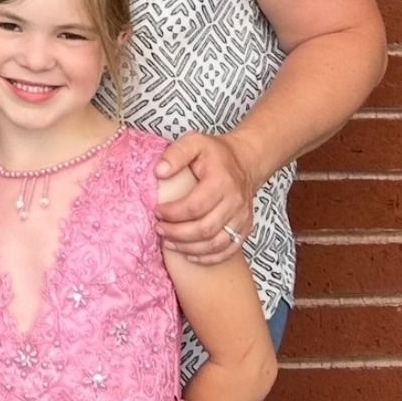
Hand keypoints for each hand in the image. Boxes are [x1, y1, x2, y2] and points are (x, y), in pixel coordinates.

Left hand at [155, 131, 255, 263]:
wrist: (245, 161)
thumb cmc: (215, 153)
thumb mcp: (194, 142)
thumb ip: (175, 154)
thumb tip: (159, 172)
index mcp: (221, 181)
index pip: (195, 206)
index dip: (173, 213)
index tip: (156, 211)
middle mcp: (235, 202)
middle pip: (205, 228)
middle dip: (177, 233)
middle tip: (159, 228)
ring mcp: (242, 218)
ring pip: (215, 243)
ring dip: (189, 248)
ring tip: (168, 242)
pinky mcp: (244, 228)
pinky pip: (228, 250)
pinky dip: (208, 257)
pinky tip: (190, 255)